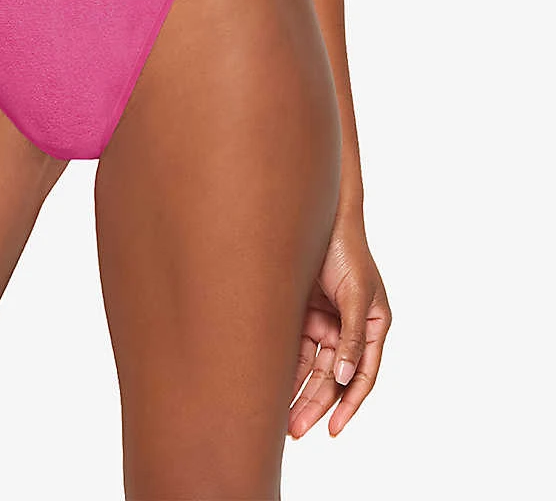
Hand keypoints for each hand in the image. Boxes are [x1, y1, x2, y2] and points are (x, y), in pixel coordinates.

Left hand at [287, 210, 390, 437]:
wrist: (316, 213)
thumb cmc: (344, 247)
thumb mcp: (355, 293)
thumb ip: (352, 336)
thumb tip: (343, 379)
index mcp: (371, 324)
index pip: (362, 375)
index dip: (349, 405)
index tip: (331, 429)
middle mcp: (348, 326)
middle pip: (332, 376)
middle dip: (315, 404)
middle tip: (296, 430)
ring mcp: (324, 319)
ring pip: (310, 367)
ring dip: (297, 392)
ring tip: (280, 419)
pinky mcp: (300, 311)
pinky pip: (293, 347)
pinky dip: (284, 367)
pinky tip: (271, 386)